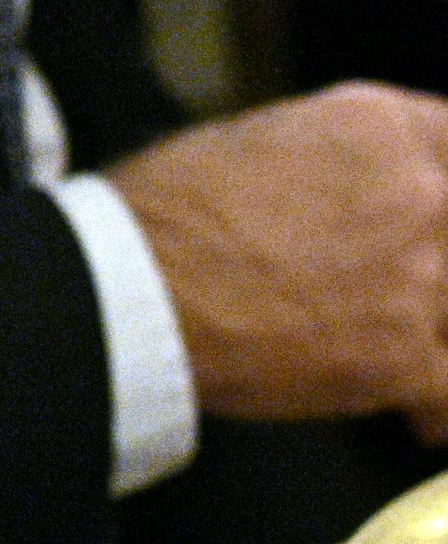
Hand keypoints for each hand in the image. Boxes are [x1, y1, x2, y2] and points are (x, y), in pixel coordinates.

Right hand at [108, 82, 447, 434]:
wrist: (127, 287)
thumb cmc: (161, 215)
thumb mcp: (252, 141)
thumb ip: (330, 159)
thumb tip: (345, 190)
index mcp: (377, 130)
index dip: (439, 183)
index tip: (430, 212)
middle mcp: (418, 195)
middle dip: (433, 255)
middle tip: (393, 282)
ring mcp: (418, 279)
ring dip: (431, 325)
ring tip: (391, 341)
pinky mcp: (401, 358)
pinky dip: (433, 406)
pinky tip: (416, 413)